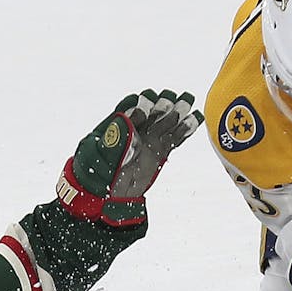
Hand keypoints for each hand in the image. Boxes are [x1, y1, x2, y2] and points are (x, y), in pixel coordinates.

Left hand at [56, 89, 203, 226]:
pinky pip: (174, 139)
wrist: (106, 192)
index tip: (145, 104)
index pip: (129, 111)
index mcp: (118, 126)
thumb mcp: (98, 154)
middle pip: (151, 114)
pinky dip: (185, 130)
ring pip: (165, 124)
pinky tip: (195, 118)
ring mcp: (149, 141)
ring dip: (177, 112)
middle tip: (172, 97)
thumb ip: (114, 140)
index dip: (138, 107)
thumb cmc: (96, 171)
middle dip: (161, 105)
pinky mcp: (160, 152)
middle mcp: (136, 130)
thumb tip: (128, 126)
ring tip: (188, 100)